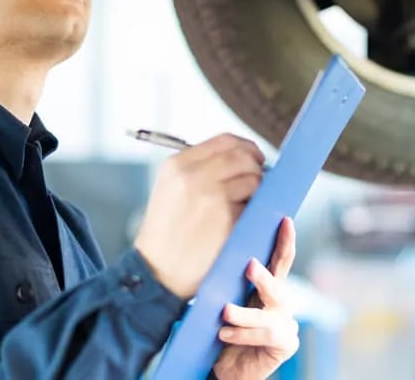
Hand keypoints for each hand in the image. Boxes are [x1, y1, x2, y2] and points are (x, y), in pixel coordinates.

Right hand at [133, 133, 265, 297]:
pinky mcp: (227, 219)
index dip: (246, 148)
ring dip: (257, 192)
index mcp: (178, 165)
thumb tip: (242, 158)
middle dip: (256, 168)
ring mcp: (211, 197)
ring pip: (254, 179)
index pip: (225, 141)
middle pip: (243, 156)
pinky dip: (254, 213)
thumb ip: (199, 169)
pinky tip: (242, 223)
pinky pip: (255, 206)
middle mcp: (193, 176)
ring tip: (245, 206)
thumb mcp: (170, 189)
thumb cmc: (166, 234)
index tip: (254, 158)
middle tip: (258, 182)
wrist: (156, 273)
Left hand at [212, 217, 299, 379]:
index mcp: (267, 289)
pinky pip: (268, 335)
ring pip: (269, 313)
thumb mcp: (223, 304)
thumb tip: (216, 260)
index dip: (284, 241)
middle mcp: (280, 304)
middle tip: (250, 266)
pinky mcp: (286, 344)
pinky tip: (225, 335)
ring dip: (245, 313)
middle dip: (264, 276)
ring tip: (225, 313)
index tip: (285, 220)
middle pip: (278, 285)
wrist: (225, 369)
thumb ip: (228, 286)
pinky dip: (244, 334)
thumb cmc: (222, 332)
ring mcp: (286, 324)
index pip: (279, 261)